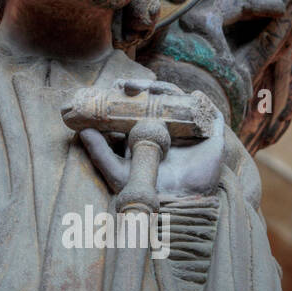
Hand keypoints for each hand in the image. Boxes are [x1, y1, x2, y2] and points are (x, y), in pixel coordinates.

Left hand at [80, 80, 225, 197]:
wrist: (179, 205)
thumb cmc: (149, 192)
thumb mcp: (118, 172)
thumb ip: (100, 153)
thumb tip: (81, 132)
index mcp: (150, 135)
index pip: (140, 107)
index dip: (129, 96)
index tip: (115, 87)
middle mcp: (171, 129)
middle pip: (158, 99)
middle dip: (143, 89)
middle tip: (126, 85)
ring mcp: (190, 129)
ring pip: (178, 100)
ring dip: (162, 89)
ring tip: (147, 88)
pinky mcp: (210, 132)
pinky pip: (205, 109)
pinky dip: (194, 99)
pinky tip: (179, 94)